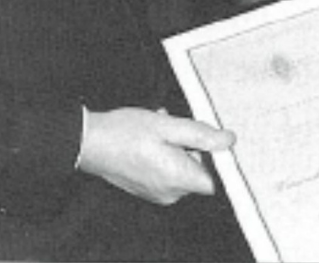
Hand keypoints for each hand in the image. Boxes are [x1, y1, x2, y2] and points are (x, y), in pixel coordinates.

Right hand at [77, 107, 234, 204]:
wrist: (91, 142)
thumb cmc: (127, 132)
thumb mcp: (168, 125)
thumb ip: (200, 135)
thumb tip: (228, 141)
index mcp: (178, 179)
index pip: (213, 179)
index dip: (213, 157)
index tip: (205, 138)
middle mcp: (170, 193)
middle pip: (196, 169)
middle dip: (189, 145)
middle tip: (172, 125)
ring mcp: (157, 193)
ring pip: (181, 167)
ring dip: (175, 146)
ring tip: (158, 128)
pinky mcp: (147, 189)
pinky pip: (167, 171)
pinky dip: (164, 154)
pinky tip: (150, 138)